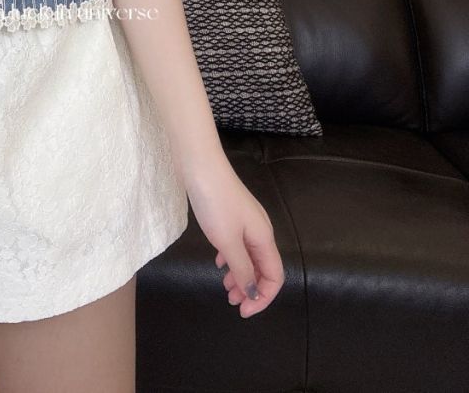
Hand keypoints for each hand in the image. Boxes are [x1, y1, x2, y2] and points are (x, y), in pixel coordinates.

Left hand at [182, 156, 284, 317]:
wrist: (200, 164)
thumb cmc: (215, 203)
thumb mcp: (227, 241)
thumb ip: (242, 268)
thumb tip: (254, 292)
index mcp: (264, 238)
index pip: (275, 276)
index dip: (264, 298)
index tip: (244, 310)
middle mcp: (260, 230)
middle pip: (264, 268)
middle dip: (251, 289)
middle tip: (231, 302)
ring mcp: (246, 221)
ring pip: (250, 257)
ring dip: (240, 275)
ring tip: (224, 287)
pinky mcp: (232, 214)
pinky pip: (238, 244)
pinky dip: (231, 258)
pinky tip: (219, 262)